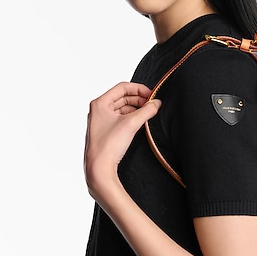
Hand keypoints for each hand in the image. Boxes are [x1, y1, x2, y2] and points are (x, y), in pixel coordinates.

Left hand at [83, 82, 160, 197]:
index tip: (151, 94)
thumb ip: (147, 110)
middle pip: (123, 96)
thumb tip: (157, 103)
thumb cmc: (108, 146)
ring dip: (137, 108)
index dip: (139, 89)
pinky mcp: (107, 129)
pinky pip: (122, 117)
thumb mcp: (131, 124)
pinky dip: (133, 116)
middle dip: (139, 99)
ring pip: (123, 107)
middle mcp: (99, 109)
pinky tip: (142, 120)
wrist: (99, 168)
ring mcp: (102, 120)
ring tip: (149, 112)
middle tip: (153, 104)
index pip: (122, 87)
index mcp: (100, 103)